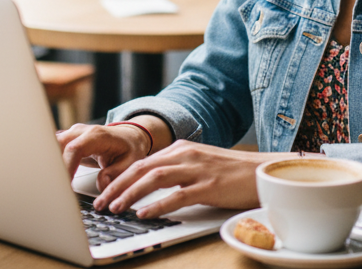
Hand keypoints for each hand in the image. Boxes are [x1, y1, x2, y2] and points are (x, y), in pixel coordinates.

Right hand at [57, 122, 152, 191]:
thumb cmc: (130, 148)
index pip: (74, 149)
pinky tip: (51, 179)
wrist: (129, 136)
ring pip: (52, 146)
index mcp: (97, 136)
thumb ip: (115, 174)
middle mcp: (81, 132)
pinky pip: (55, 149)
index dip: (66, 167)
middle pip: (58, 145)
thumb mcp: (130, 163)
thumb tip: (101, 186)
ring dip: (50, 165)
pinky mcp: (69, 140)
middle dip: (52, 166)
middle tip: (54, 189)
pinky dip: (52, 163)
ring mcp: (73, 134)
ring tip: (50, 185)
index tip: (65, 185)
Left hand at [92, 140, 272, 218]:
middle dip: (117, 185)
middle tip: (100, 203)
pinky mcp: (208, 185)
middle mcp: (184, 155)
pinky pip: (177, 195)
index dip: (118, 177)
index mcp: (179, 148)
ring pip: (154, 178)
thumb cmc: (229, 172)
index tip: (102, 191)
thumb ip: (174, 170)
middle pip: (141, 167)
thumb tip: (147, 185)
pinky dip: (157, 204)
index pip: (141, 162)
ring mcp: (196, 169)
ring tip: (116, 207)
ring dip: (131, 193)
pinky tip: (144, 213)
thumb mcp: (197, 164)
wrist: (261, 171)